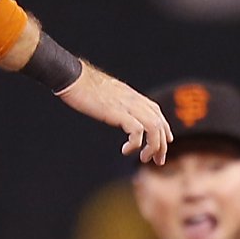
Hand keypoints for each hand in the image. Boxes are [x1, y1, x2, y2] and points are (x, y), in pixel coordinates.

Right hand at [56, 64, 172, 163]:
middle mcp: (134, 99)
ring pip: (153, 127)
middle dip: (161, 144)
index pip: (156, 111)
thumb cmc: (83, 86)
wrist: (72, 77)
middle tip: (158, 161)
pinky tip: (125, 151)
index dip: (165, 127)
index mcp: (132, 95)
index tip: (166, 142)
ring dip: (153, 146)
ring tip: (144, 159)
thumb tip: (114, 111)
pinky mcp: (118, 112)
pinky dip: (135, 144)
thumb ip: (116, 102)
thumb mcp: (106, 94)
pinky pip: (137, 130)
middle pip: (159, 122)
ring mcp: (127, 105)